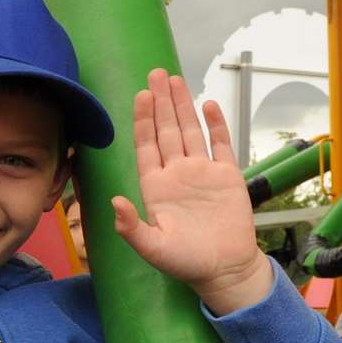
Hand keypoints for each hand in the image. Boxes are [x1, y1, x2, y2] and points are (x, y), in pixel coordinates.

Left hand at [113, 68, 272, 314]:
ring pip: (189, 131)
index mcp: (155, 186)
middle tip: (156, 73)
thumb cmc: (185, 262)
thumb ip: (131, 227)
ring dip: (182, 106)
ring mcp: (202, 172)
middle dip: (160, 102)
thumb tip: (114, 203)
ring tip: (175, 79)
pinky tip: (208, 105)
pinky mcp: (227, 176)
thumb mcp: (152, 248)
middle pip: (166, 130)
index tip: (140, 96)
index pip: (146, 146)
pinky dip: (215, 124)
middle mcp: (176, 174)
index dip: (143, 121)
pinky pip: (220, 144)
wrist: (224, 268)